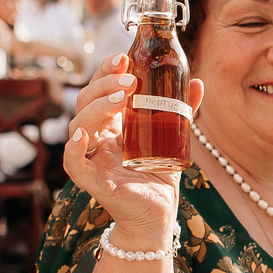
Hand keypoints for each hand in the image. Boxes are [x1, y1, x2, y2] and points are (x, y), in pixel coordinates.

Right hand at [61, 50, 203, 238]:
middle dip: (104, 85)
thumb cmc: (158, 174)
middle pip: (85, 103)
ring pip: (78, 127)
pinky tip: (84, 136)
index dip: (105, 72)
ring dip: (96, 109)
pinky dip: (73, 149)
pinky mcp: (94, 182)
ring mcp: (93, 159)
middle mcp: (97, 138)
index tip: (123, 58)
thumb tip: (199, 82)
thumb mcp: (172, 138)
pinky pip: (73, 164)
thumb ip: (182, 112)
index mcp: (110, 124)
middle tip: (130, 80)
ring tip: (121, 100)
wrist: (158, 214)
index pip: (98, 90)